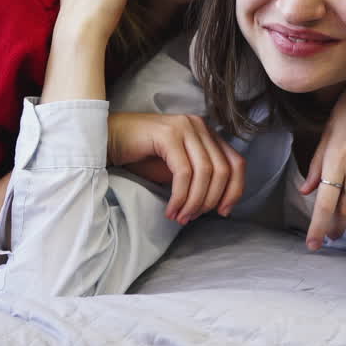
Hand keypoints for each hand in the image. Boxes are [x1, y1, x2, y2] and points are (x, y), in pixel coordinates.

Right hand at [107, 112, 245, 223]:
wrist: (109, 140)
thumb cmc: (141, 155)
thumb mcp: (178, 168)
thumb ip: (199, 178)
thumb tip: (218, 203)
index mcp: (206, 133)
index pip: (237, 162)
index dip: (235, 190)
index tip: (223, 212)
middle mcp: (199, 126)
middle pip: (224, 169)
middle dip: (211, 200)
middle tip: (193, 218)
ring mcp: (185, 127)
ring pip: (205, 172)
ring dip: (195, 202)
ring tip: (181, 217)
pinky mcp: (169, 135)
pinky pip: (184, 173)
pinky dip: (181, 196)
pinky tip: (171, 209)